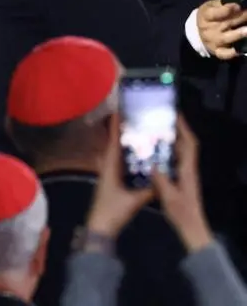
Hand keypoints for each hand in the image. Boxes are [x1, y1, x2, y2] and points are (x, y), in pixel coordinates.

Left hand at [85, 113, 154, 238]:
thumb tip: (165, 177)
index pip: (112, 142)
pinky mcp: (112, 182)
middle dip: (123, 132)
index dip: (115, 126)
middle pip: (115, 145)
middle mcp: (107, 167)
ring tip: (139, 133)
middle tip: (135, 119)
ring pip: (117, 154)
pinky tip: (138, 157)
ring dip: (126, 144)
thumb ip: (149, 190)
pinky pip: (120, 165)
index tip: (120, 110)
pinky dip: (127, 157)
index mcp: (109, 167)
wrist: (100, 227)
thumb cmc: (112, 211)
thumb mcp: (133, 200)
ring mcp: (109, 175)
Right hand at [153, 116, 213, 252]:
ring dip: (171, 140)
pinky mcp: (180, 180)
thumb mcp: (169, 197)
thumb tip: (151, 163)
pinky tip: (153, 153)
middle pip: (186, 145)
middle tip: (160, 119)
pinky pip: (174, 160)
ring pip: (180, 152)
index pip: (189, 145)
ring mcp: (185, 175)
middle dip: (177, 130)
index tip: (175, 115)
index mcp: (188, 171)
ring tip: (154, 132)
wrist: (192, 227)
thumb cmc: (182, 213)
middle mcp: (188, 169)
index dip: (184, 129)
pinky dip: (166, 152)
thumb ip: (161, 181)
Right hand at [196, 0, 246, 59]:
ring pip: (226, 38)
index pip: (214, 13)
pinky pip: (224, 54)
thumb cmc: (211, 14)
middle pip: (225, 24)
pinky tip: (239, 50)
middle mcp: (207, 29)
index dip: (226, 10)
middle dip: (241, 18)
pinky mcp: (217, 51)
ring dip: (239, 34)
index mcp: (205, 16)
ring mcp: (212, 41)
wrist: (199, 31)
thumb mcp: (212, 5)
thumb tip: (238, 4)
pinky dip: (231, 53)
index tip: (237, 6)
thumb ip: (224, 4)